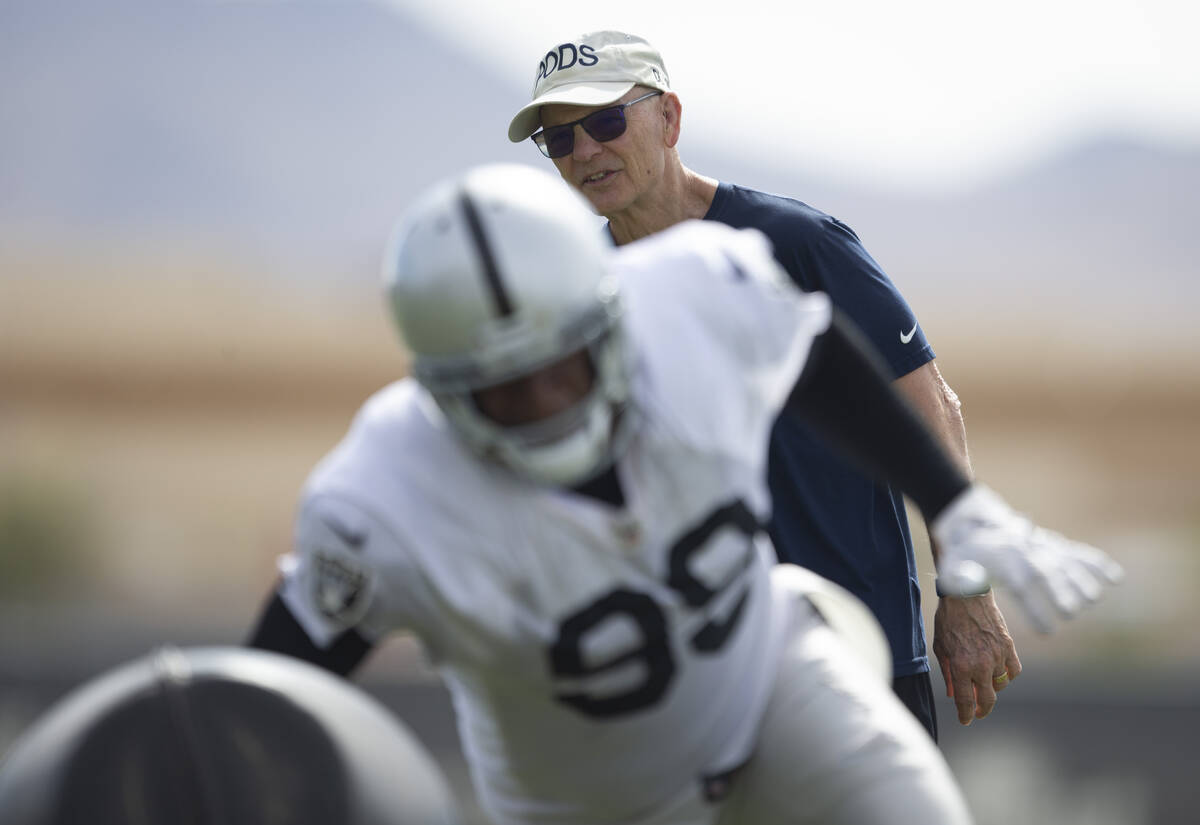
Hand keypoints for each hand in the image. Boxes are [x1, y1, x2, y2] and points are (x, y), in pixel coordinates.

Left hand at [931, 484, 1123, 632]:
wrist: (973, 523)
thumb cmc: (962, 554)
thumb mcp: (952, 565)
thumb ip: (959, 577)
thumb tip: (969, 581)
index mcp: (1002, 561)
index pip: (1021, 586)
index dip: (1035, 608)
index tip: (1047, 631)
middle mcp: (1025, 552)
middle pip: (1046, 572)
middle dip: (1060, 591)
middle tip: (1071, 612)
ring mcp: (1041, 547)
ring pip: (1065, 561)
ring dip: (1082, 578)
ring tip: (1093, 598)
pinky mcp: (1051, 545)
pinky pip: (1076, 552)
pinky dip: (1096, 563)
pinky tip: (1115, 577)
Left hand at [932, 592, 1020, 724]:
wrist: (966, 594)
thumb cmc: (948, 619)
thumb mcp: (940, 647)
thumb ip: (947, 673)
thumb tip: (952, 694)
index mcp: (960, 666)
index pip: (966, 701)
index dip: (966, 715)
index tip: (965, 720)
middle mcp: (981, 664)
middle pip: (987, 700)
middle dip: (981, 710)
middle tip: (977, 712)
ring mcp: (997, 656)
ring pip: (1000, 685)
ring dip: (992, 688)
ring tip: (983, 683)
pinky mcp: (1009, 646)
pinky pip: (1013, 670)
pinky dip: (1007, 675)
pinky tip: (999, 672)